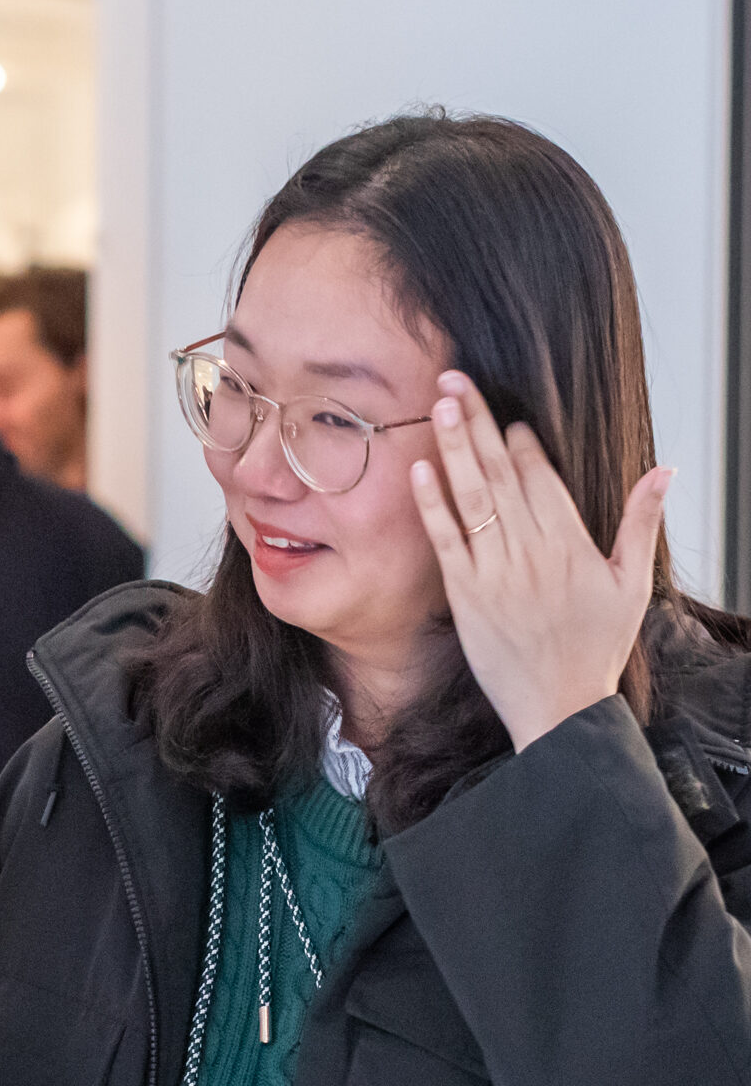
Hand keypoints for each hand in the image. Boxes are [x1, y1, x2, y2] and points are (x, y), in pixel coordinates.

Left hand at [409, 369, 672, 750]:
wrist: (558, 706)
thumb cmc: (594, 648)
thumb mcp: (631, 584)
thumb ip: (640, 522)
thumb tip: (664, 471)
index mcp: (570, 544)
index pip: (540, 477)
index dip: (520, 443)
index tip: (506, 415)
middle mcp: (530, 552)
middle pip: (499, 474)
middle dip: (478, 424)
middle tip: (455, 379)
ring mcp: (494, 573)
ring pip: (471, 498)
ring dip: (453, 448)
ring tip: (440, 405)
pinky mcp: (466, 597)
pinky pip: (446, 541)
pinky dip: (432, 505)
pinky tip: (420, 469)